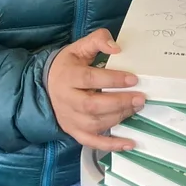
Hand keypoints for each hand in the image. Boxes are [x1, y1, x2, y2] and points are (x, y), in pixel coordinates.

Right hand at [46, 28, 142, 151]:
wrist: (45, 85)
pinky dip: (111, 145)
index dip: (112, 80)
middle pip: (92, 105)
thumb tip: (116, 48)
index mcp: (67, 76)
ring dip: (118, 118)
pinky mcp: (73, 131)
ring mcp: (69, 118)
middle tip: (140, 98)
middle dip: (119, 102)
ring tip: (136, 108)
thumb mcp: (79, 47)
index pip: (90, 79)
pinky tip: (128, 143)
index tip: (134, 79)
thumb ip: (97, 40)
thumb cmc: (68, 66)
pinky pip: (91, 142)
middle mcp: (66, 99)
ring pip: (94, 123)